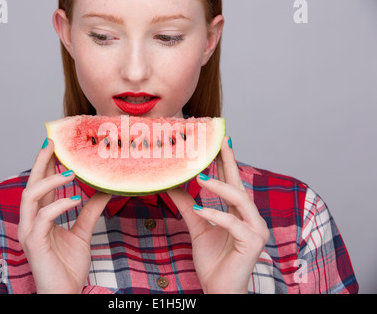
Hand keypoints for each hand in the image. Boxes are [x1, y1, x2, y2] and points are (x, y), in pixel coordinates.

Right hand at [17, 138, 111, 293]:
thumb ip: (90, 211)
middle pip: (31, 183)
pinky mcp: (33, 243)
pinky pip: (44, 217)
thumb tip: (105, 190)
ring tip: (70, 170)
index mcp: (42, 216)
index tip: (57, 145)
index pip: (42, 184)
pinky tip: (76, 199)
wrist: (65, 293)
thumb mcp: (83, 232)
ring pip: (31, 196)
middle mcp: (32, 221)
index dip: (47, 164)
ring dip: (50, 180)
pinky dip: (60, 205)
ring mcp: (30, 231)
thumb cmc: (68, 266)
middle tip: (53, 142)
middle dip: (40, 161)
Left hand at [168, 136, 269, 293]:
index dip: (225, 161)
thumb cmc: (213, 261)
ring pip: (239, 200)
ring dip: (220, 187)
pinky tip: (200, 210)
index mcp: (239, 213)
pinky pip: (234, 224)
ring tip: (200, 177)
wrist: (218, 289)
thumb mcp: (198, 227)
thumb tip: (173, 186)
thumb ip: (188, 206)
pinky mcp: (253, 243)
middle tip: (220, 139)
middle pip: (239, 183)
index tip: (218, 141)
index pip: (231, 182)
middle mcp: (251, 218)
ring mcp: (255, 230)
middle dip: (229, 160)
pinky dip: (215, 215)